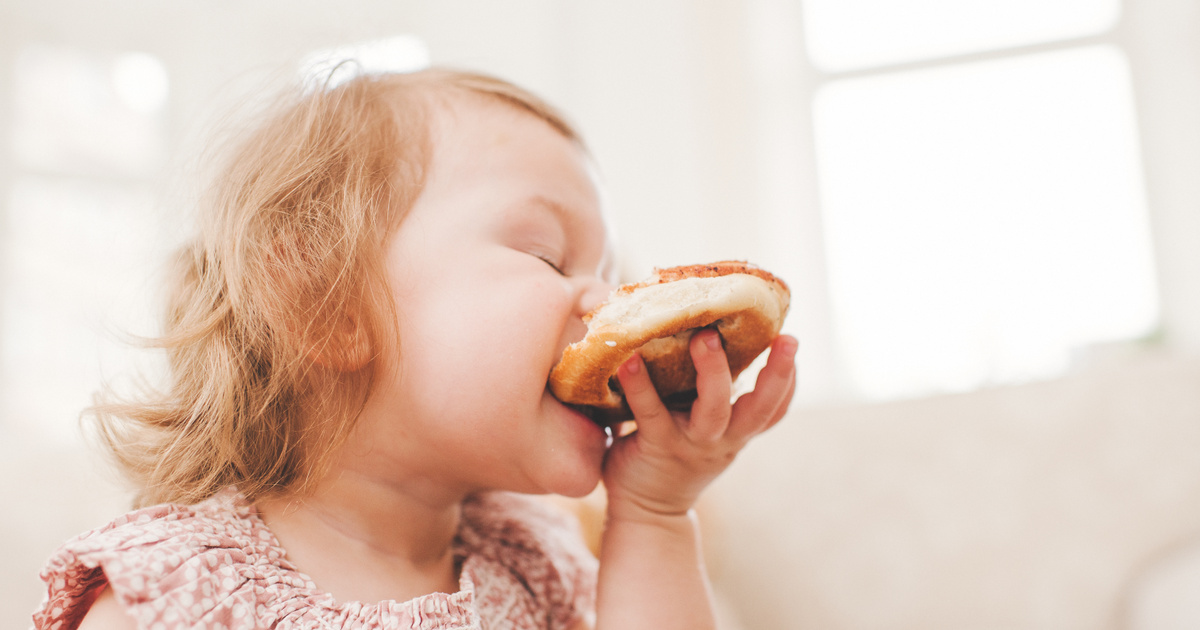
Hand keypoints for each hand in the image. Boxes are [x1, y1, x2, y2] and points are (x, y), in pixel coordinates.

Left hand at [602, 330, 797, 520]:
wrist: (643, 511)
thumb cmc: (670, 456)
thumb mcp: (700, 429)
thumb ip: (706, 395)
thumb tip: (702, 333)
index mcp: (734, 432)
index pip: (774, 410)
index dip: (788, 381)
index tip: (790, 343)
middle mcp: (721, 439)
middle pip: (760, 408)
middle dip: (777, 374)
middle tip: (786, 337)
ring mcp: (690, 444)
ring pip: (715, 410)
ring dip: (714, 371)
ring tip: (706, 336)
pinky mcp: (657, 446)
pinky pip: (652, 413)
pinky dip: (640, 386)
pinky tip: (629, 361)